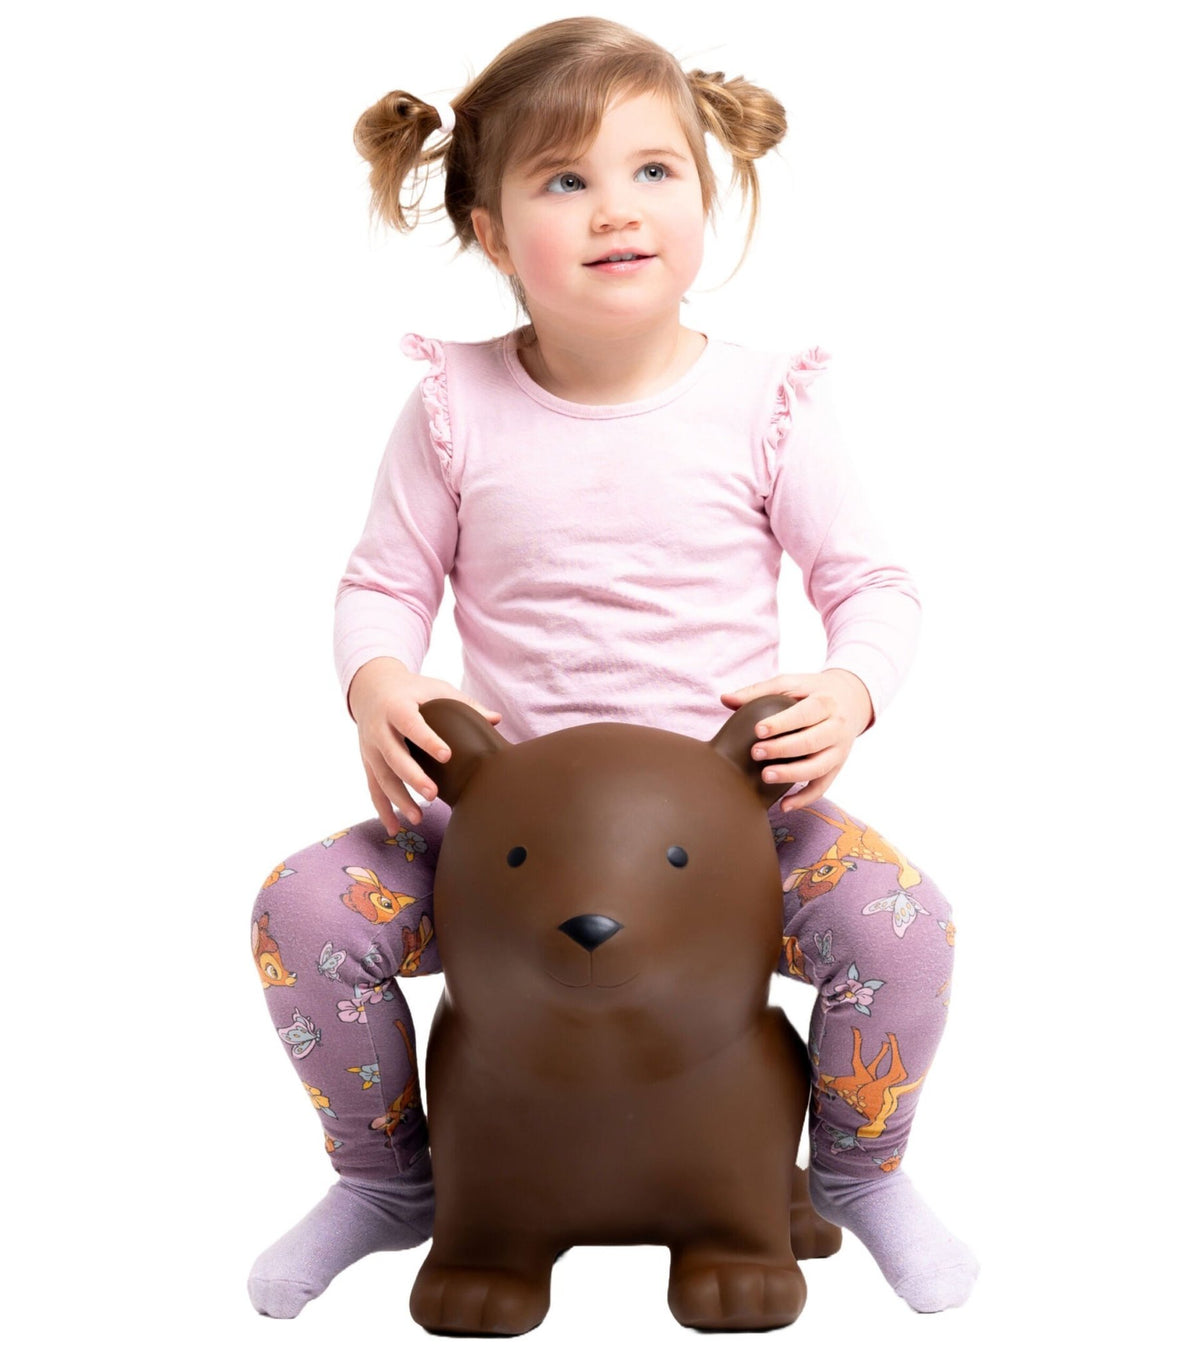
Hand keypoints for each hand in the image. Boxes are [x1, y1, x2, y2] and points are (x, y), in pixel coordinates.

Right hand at [348, 657, 502, 834]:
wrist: (371, 688)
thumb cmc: (412, 690)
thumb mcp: (435, 690)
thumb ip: (464, 704)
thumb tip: (496, 719)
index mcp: (397, 707)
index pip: (411, 724)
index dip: (427, 739)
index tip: (447, 755)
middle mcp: (379, 728)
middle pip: (393, 756)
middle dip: (413, 777)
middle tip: (434, 794)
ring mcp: (371, 748)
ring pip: (382, 777)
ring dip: (399, 799)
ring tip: (419, 817)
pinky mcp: (368, 762)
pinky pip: (374, 789)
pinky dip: (383, 810)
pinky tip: (395, 828)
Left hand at [719, 669, 873, 811]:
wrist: (851, 700)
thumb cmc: (812, 691)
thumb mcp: (790, 683)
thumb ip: (758, 690)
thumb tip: (725, 699)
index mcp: (825, 702)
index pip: (805, 714)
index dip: (782, 723)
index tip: (758, 730)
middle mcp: (836, 727)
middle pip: (812, 742)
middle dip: (783, 749)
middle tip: (755, 753)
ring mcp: (839, 749)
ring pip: (819, 767)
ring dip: (792, 775)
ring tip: (765, 777)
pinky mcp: (837, 766)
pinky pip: (823, 787)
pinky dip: (805, 799)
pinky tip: (784, 805)